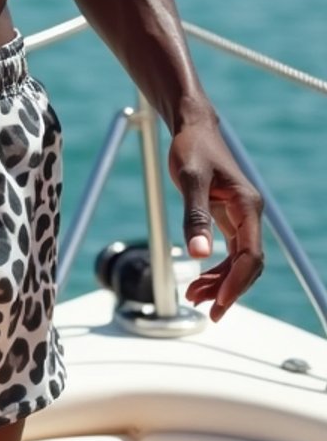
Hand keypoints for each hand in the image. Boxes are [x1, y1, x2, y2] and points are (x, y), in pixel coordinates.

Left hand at [167, 121, 263, 321]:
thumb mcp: (189, 180)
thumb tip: (197, 254)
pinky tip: (198, 281)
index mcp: (247, 206)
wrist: (192, 128)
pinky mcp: (228, 219)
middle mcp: (249, 215)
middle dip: (229, 289)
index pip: (251, 255)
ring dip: (220, 282)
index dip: (237, 282)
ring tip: (194, 298)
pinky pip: (229, 253)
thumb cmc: (192, 148)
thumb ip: (194, 217)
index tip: (220, 303)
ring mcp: (240, 218)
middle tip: (208, 311)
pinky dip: (215, 269)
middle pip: (249, 264)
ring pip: (238, 262)